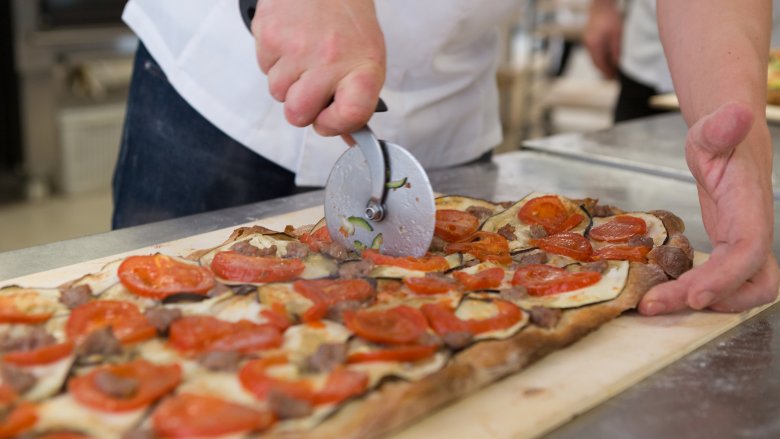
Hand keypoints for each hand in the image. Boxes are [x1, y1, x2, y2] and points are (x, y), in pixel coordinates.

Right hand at [252, 0, 385, 135]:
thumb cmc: (347, 23)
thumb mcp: (366, 60)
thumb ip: (357, 100)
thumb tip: (347, 137)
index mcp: (362, 68)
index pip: (350, 115)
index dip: (335, 125)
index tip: (330, 119)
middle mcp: (330, 59)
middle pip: (298, 115)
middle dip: (301, 107)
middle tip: (311, 85)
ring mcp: (297, 48)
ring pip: (277, 94)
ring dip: (287, 82)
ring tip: (303, 56)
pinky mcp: (269, 35)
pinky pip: (264, 69)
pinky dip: (275, 61)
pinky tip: (291, 42)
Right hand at [583, 0, 621, 78]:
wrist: (601, 6)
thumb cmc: (610, 18)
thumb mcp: (617, 36)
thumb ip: (616, 51)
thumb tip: (616, 65)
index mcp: (594, 45)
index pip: (600, 64)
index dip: (607, 72)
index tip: (614, 77)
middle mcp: (588, 45)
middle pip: (595, 63)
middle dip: (604, 70)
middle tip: (613, 76)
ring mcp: (586, 42)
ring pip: (594, 58)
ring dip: (602, 64)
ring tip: (611, 68)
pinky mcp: (588, 39)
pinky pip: (593, 52)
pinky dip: (599, 57)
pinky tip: (607, 58)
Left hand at [639, 102, 779, 314]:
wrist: (726, 143)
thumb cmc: (720, 138)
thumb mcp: (712, 130)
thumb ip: (721, 127)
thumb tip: (738, 114)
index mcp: (750, 206)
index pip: (748, 249)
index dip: (726, 277)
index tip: (695, 295)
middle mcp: (752, 231)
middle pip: (748, 280)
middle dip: (710, 300)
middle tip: (656, 305)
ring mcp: (743, 244)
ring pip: (741, 289)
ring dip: (703, 302)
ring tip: (656, 304)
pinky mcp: (728, 252)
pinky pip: (721, 282)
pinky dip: (696, 292)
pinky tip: (663, 292)